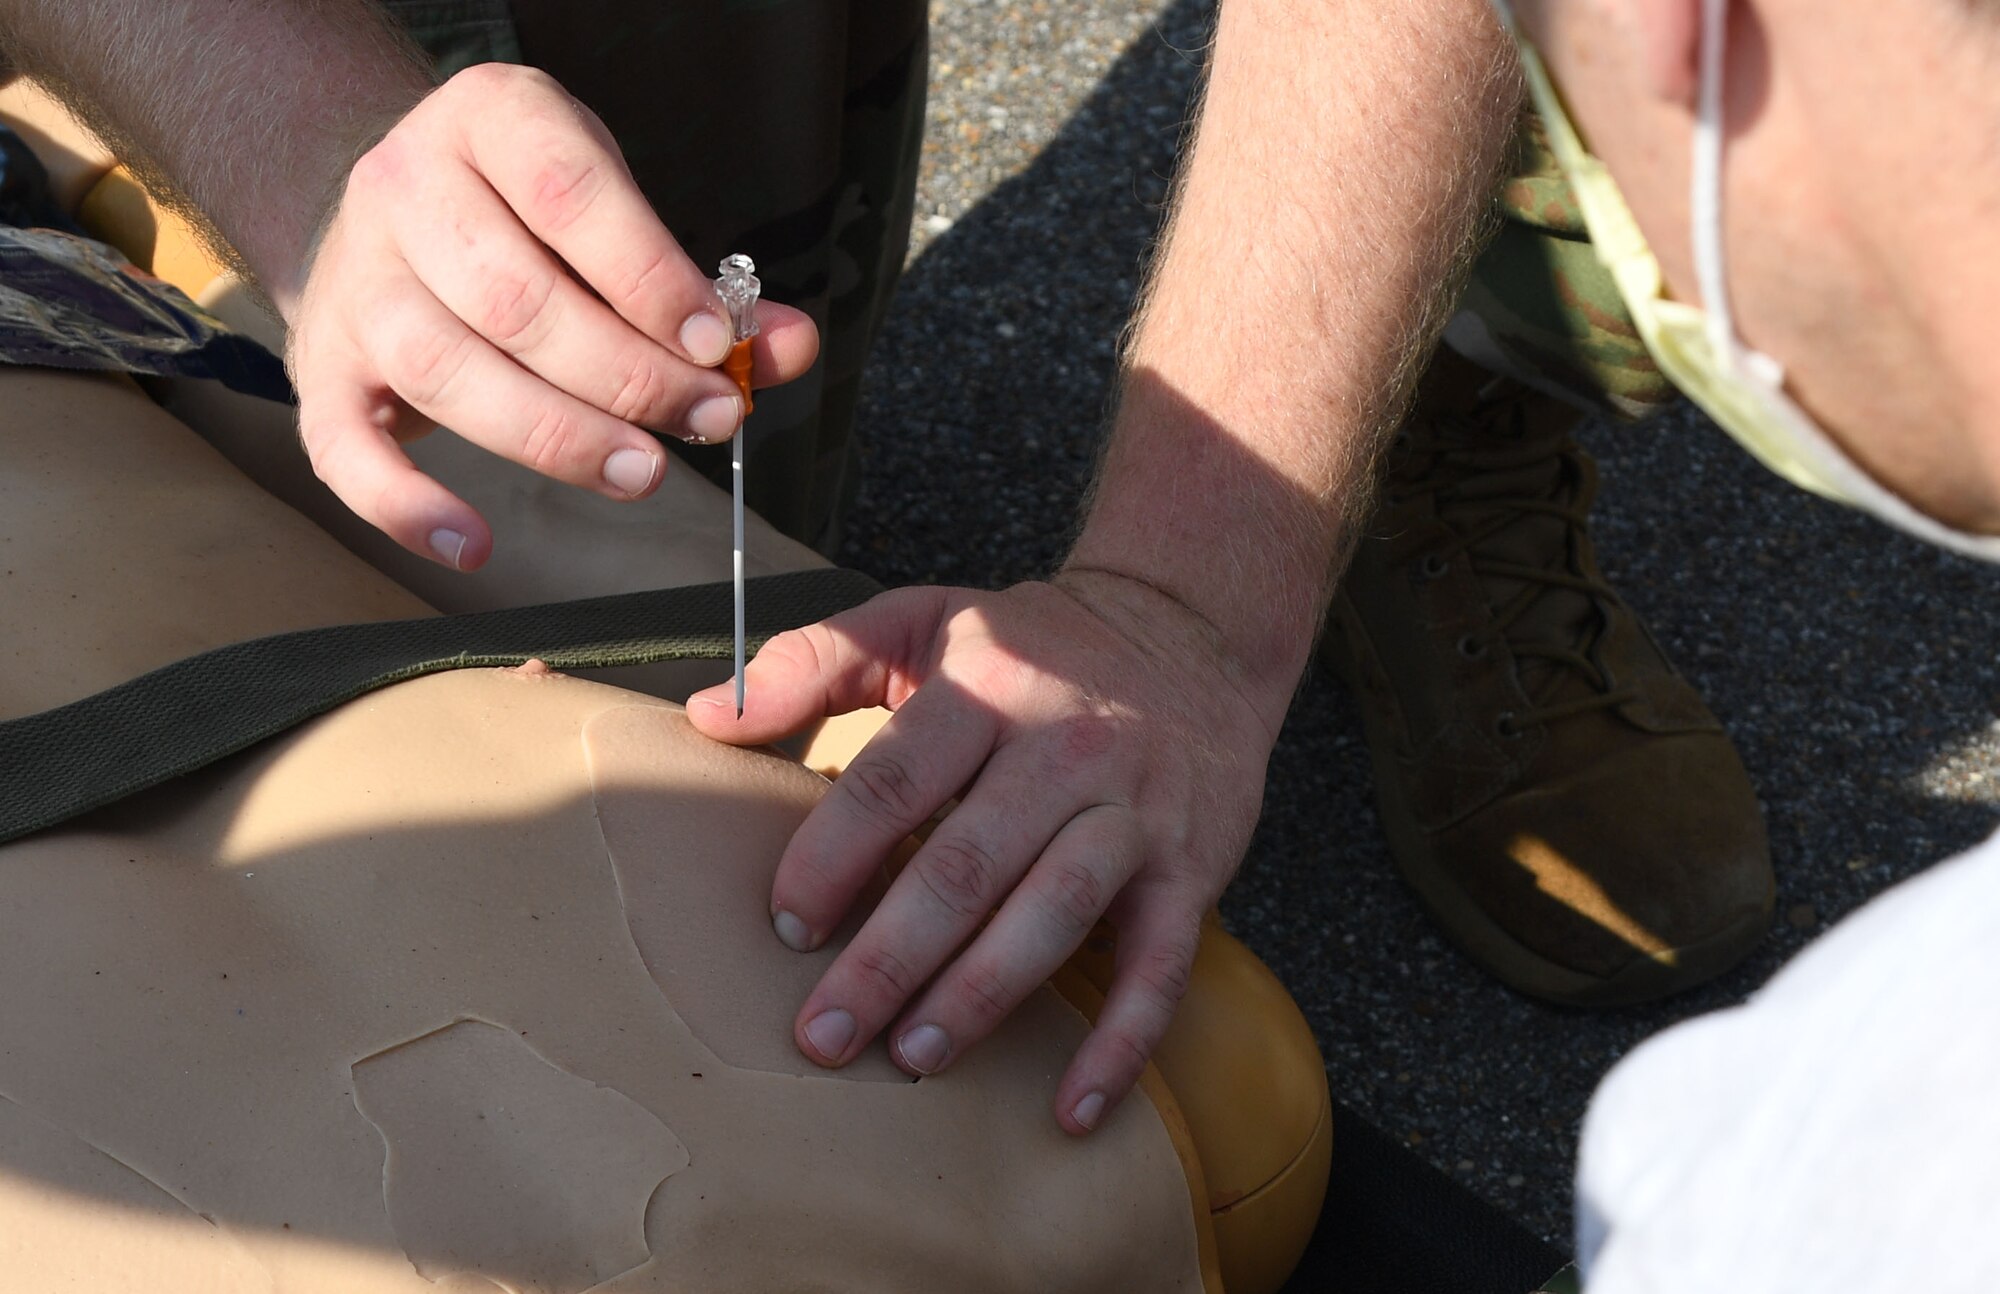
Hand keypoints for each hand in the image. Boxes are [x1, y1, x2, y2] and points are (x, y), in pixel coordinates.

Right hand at [286, 63, 818, 568]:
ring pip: (445, 369)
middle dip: (626, 375)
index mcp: (490, 121)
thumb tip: (791, 348)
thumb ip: (706, 288)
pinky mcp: (321, 365)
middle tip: (706, 419)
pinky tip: (473, 542)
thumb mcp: (619, 212)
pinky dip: (404, 505)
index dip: (647, 276)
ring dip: (555, 435)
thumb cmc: (532, 218)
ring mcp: (356, 281)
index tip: (716, 343)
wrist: (389, 209)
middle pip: (514, 299)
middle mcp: (405, 188)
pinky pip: (344, 446)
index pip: (568, 196)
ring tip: (641, 471)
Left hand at [686, 569, 1284, 1132]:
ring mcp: (1134, 811)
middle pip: (966, 863)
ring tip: (915, 1057)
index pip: (894, 782)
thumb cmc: (1032, 643)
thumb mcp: (921, 619)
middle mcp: (1064, 745)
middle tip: (823, 1032)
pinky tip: (1069, 1111)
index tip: (787, 927)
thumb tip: (708, 717)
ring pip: (1054, 911)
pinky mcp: (1191, 868)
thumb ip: (813, 660)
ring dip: (982, 993)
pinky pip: (1160, 966)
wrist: (1191, 631)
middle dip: (888, 957)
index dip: (832, 859)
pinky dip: (1120, 1045)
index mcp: (986, 685)